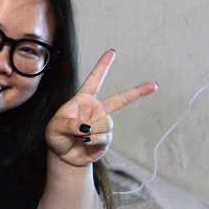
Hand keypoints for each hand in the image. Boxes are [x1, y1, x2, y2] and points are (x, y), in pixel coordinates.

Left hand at [45, 49, 157, 166]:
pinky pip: (104, 137)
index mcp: (83, 100)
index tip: (112, 52)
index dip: (102, 66)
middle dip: (137, 92)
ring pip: (106, 123)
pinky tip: (85, 143)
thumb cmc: (56, 136)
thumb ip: (69, 124)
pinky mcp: (106, 138)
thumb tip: (86, 127)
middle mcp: (96, 110)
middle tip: (154, 85)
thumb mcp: (55, 127)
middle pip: (120, 99)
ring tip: (80, 136)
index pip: (94, 80)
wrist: (63, 156)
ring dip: (92, 131)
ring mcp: (102, 124)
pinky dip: (93, 141)